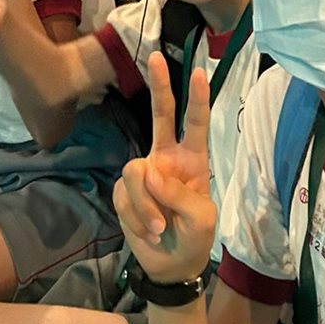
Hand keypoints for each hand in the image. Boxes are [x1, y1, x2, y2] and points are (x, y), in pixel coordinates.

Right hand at [113, 52, 216, 283]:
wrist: (170, 266)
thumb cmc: (195, 238)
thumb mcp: (201, 219)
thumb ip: (179, 194)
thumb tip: (148, 171)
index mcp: (193, 159)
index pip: (196, 123)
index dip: (198, 99)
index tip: (199, 72)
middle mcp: (166, 156)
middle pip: (161, 114)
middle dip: (159, 85)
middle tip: (156, 57)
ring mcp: (143, 172)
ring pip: (135, 173)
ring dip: (146, 206)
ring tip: (159, 229)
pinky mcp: (123, 191)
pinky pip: (124, 197)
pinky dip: (136, 218)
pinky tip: (148, 232)